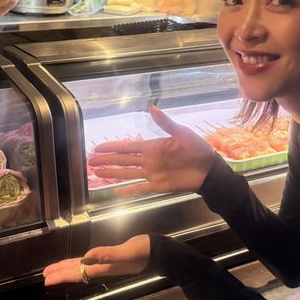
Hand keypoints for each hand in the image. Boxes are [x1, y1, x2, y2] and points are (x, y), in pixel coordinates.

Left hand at [43, 235, 149, 285]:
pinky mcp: (112, 258)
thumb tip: (85, 257)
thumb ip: (107, 255)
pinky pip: (91, 263)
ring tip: (56, 271)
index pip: (77, 273)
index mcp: (103, 268)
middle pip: (77, 272)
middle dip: (61, 273)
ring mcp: (108, 264)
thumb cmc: (144, 252)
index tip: (46, 278)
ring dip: (68, 269)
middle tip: (45, 276)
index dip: (61, 275)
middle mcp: (103, 268)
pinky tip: (79, 263)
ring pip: (83, 268)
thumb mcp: (126, 252)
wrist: (160, 253)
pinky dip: (80, 264)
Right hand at [89, 106, 214, 196]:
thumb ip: (165, 123)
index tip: (98, 147)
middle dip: (106, 160)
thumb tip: (151, 108)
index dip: (112, 147)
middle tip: (90, 161)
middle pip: (122, 160)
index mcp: (152, 146)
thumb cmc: (197, 148)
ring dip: (112, 173)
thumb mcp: (182, 133)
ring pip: (127, 173)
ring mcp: (152, 173)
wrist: (209, 169)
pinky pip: (140, 188)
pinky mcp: (158, 186)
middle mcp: (148, 160)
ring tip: (97, 174)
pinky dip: (128, 190)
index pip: (127, 146)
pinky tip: (116, 192)